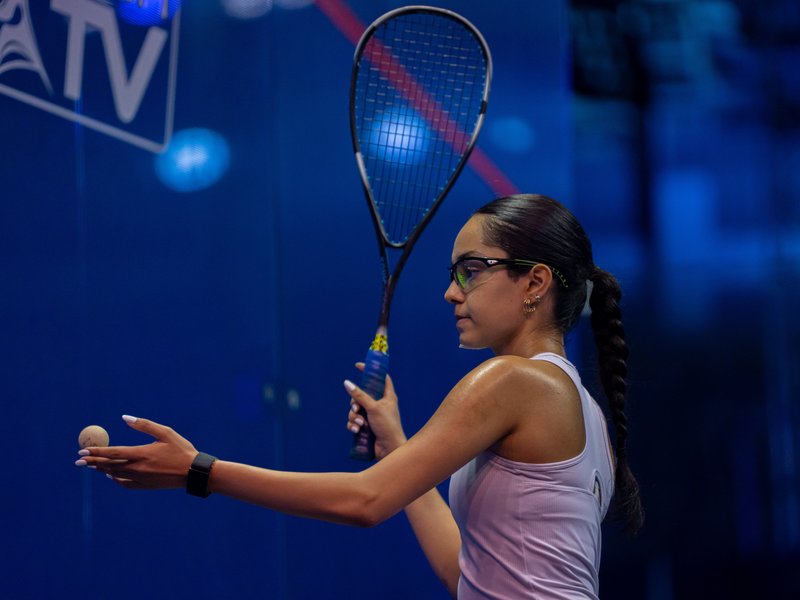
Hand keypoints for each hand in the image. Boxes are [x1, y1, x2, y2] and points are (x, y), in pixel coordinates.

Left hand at [75, 416, 198, 489]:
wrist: (193, 472)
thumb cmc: (181, 449)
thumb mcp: (165, 432)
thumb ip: (144, 425)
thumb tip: (125, 417)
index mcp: (141, 454)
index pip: (113, 452)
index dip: (97, 452)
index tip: (83, 451)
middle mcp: (138, 468)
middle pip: (109, 465)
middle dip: (92, 462)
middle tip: (78, 461)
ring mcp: (140, 479)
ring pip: (115, 474)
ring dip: (101, 469)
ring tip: (90, 466)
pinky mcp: (145, 485)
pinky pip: (124, 483)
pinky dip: (115, 479)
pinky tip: (110, 475)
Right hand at [345, 363, 407, 459]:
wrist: (389, 449)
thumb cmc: (387, 426)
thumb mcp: (373, 408)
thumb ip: (359, 395)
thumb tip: (347, 382)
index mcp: (387, 396)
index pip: (380, 377)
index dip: (370, 370)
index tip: (358, 366)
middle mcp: (380, 404)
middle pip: (362, 395)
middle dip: (355, 402)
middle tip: (356, 408)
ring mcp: (373, 416)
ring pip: (356, 409)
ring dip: (354, 416)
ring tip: (360, 424)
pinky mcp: (367, 426)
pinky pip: (354, 421)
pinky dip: (353, 424)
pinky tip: (357, 430)